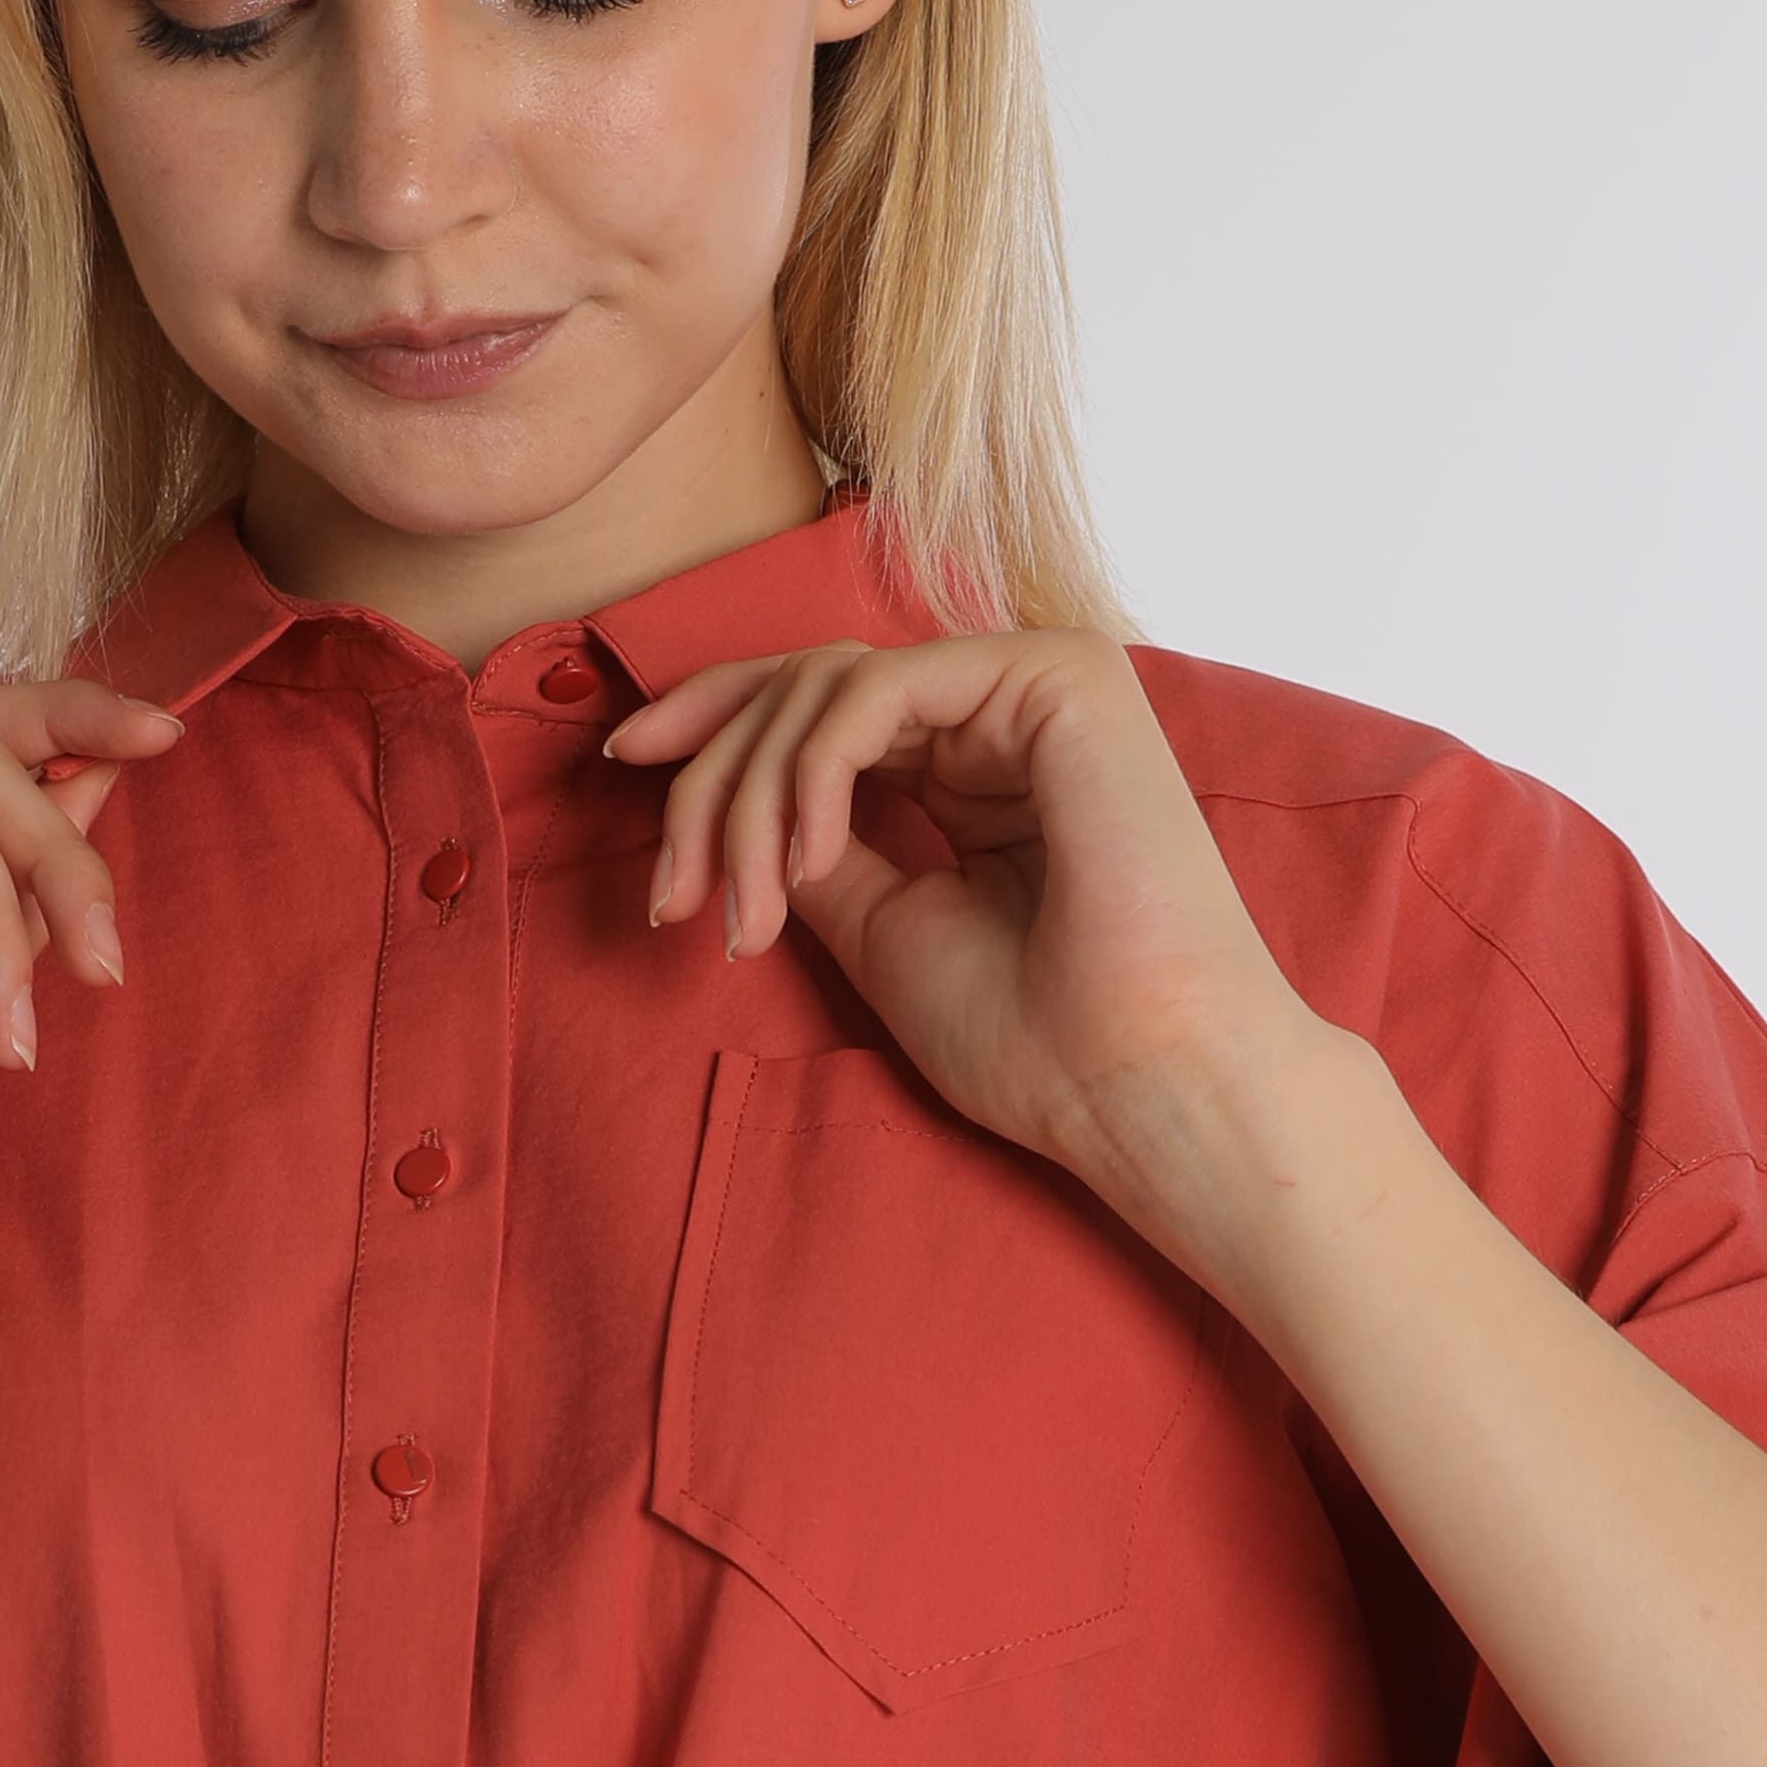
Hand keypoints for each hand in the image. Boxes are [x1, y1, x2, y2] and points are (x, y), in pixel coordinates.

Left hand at [611, 630, 1328, 1269]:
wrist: (1144, 1088)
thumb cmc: (1036, 1040)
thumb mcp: (882, 928)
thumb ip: (818, 849)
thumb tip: (733, 801)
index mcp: (982, 760)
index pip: (823, 705)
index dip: (713, 727)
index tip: (622, 773)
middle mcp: (1012, 707)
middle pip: (807, 687)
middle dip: (711, 782)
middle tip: (667, 897)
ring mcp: (1039, 682)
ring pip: (830, 686)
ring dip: (752, 800)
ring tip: (741, 913)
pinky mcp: (1060, 677)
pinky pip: (878, 689)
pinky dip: (814, 771)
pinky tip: (801, 863)